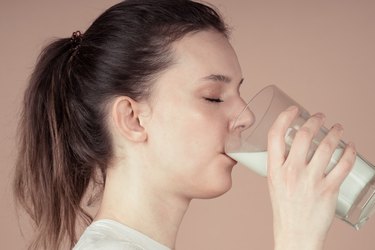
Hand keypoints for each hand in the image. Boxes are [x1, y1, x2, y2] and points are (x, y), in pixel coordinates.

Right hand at [267, 106, 355, 249]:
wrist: (295, 234)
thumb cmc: (285, 209)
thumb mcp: (274, 183)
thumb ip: (281, 164)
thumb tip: (292, 146)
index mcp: (274, 170)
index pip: (275, 136)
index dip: (285, 118)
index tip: (293, 110)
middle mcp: (292, 172)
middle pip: (305, 136)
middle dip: (315, 120)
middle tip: (320, 117)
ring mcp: (311, 181)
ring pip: (327, 146)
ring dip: (335, 132)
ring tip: (338, 128)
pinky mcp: (328, 189)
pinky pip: (343, 165)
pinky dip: (349, 152)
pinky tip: (350, 147)